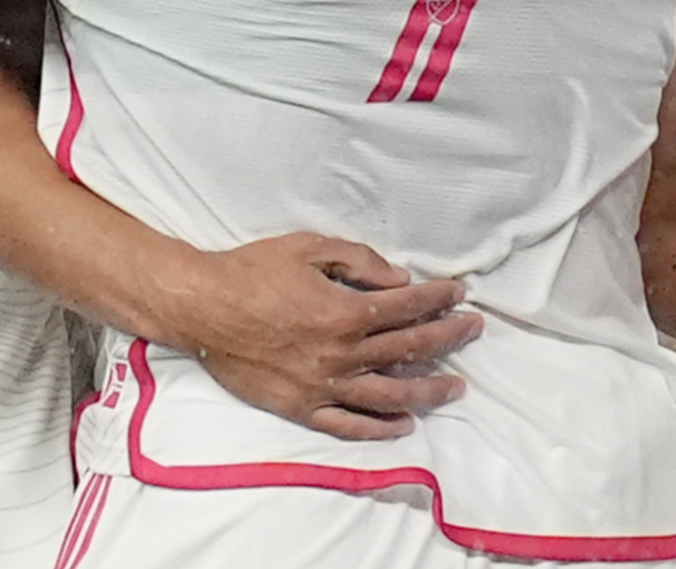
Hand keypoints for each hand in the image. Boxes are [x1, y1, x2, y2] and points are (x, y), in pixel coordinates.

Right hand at [157, 232, 483, 441]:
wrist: (202, 308)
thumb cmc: (253, 271)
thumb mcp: (310, 248)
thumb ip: (360, 262)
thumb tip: (400, 280)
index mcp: (345, 312)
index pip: (408, 307)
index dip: (439, 299)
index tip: (459, 295)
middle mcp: (340, 354)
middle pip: (409, 349)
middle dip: (447, 338)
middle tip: (473, 330)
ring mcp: (322, 387)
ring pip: (389, 395)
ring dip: (428, 391)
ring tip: (455, 387)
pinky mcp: (301, 408)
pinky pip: (348, 425)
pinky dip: (379, 427)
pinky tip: (403, 423)